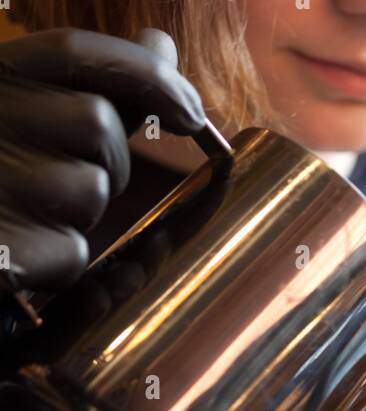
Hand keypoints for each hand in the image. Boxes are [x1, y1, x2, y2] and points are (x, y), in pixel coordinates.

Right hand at [0, 27, 203, 291]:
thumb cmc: (4, 170)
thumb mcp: (36, 112)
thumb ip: (98, 82)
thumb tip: (160, 42)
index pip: (74, 53)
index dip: (146, 76)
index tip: (193, 114)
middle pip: (96, 123)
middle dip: (109, 159)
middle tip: (66, 176)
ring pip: (91, 189)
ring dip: (83, 211)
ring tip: (37, 211)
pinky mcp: (5, 248)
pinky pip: (71, 251)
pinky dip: (61, 258)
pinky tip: (26, 249)